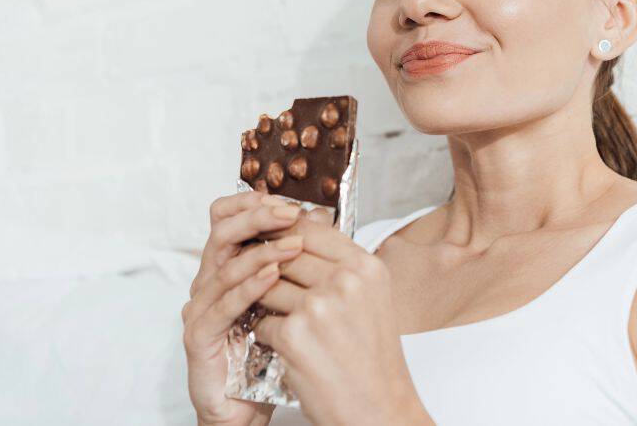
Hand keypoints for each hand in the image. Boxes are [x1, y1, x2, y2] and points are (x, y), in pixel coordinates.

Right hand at [181, 191, 307, 425]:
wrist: (246, 407)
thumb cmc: (268, 353)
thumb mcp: (286, 302)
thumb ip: (293, 264)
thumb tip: (319, 221)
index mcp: (226, 268)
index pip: (228, 220)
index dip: (252, 204)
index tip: (288, 198)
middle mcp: (208, 283)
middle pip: (222, 234)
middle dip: (257, 217)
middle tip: (290, 212)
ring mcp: (200, 308)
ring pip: (225, 267)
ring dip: (262, 252)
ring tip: (294, 244)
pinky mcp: (199, 336)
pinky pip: (224, 305)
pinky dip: (249, 288)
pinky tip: (274, 277)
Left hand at [252, 212, 431, 424]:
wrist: (380, 409)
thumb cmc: (373, 359)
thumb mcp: (370, 299)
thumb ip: (340, 267)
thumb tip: (302, 233)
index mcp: (365, 267)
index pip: (311, 229)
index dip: (284, 232)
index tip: (269, 238)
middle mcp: (345, 281)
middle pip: (285, 254)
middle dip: (267, 266)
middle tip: (256, 275)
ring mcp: (319, 307)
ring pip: (267, 286)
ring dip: (266, 303)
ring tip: (280, 319)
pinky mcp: (296, 335)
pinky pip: (262, 322)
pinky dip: (266, 335)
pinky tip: (285, 348)